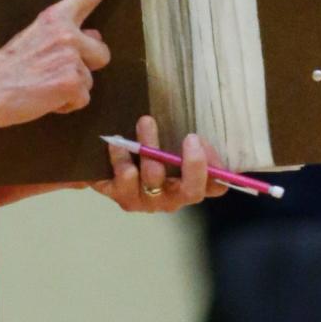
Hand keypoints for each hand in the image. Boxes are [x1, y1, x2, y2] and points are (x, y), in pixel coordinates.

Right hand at [0, 0, 137, 131]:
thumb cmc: (7, 67)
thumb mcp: (35, 38)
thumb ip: (65, 35)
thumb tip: (93, 37)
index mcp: (54, 17)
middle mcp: (65, 32)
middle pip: (101, 52)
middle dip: (86, 66)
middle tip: (54, 71)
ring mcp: (70, 57)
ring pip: (90, 80)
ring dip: (72, 88)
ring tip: (44, 86)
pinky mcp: (71, 82)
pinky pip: (83, 98)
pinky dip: (67, 104)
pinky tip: (45, 99)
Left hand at [90, 114, 228, 212]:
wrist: (105, 160)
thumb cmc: (147, 146)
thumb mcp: (171, 139)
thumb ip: (187, 138)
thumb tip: (200, 130)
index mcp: (189, 186)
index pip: (215, 186)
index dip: (216, 167)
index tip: (201, 140)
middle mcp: (171, 198)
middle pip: (191, 192)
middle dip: (194, 166)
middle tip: (191, 138)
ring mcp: (146, 200)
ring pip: (153, 179)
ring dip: (152, 150)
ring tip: (146, 122)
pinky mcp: (120, 194)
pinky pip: (123, 181)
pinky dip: (121, 159)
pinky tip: (117, 143)